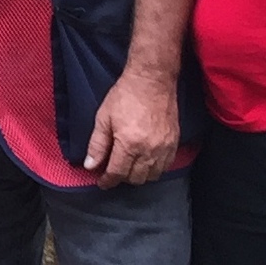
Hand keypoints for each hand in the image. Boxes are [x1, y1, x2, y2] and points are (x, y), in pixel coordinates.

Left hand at [84, 71, 178, 187]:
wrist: (152, 81)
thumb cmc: (125, 97)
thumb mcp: (103, 119)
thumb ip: (97, 145)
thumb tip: (90, 166)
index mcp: (129, 144)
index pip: (117, 173)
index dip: (107, 181)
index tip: (102, 182)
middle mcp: (149, 150)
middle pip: (136, 178)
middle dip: (122, 178)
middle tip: (113, 170)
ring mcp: (164, 148)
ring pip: (152, 176)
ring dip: (139, 176)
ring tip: (128, 166)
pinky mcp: (174, 143)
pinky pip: (165, 166)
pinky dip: (154, 169)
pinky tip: (145, 162)